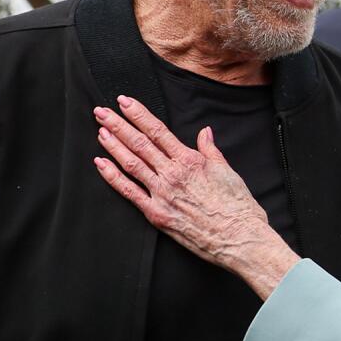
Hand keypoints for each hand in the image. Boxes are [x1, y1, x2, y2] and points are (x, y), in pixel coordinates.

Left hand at [92, 96, 298, 296]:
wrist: (239, 238)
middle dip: (118, 125)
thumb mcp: (227, 171)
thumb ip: (211, 150)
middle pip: (139, 143)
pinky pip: (129, 192)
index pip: (158, 131)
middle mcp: (172, 174)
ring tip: (100, 130)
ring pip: (131, 163)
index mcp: (190, 160)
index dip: (138, 114)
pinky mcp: (156, 214)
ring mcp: (162, 194)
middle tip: (101, 111)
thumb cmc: (238, 207)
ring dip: (113, 145)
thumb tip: (205, 132)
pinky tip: (101, 163)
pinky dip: (112, 177)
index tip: (124, 102)